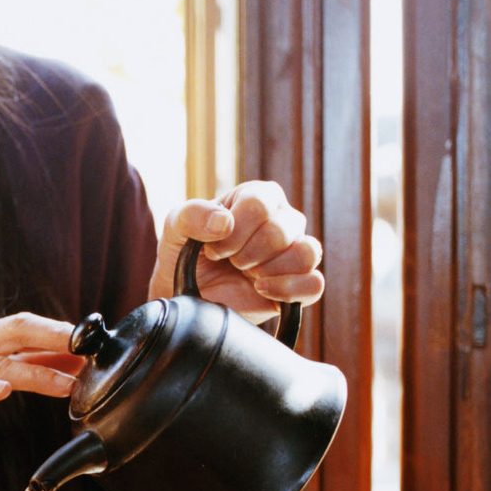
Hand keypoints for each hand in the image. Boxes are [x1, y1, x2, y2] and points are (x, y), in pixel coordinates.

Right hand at [0, 312, 77, 448]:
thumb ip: (28, 361)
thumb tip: (75, 356)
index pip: (29, 326)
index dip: (65, 333)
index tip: (100, 343)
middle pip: (17, 329)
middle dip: (56, 335)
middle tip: (90, 346)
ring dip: (35, 371)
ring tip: (67, 383)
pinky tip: (1, 392)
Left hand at [149, 181, 324, 324]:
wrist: (189, 293)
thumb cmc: (185, 252)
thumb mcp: (175, 227)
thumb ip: (192, 215)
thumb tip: (224, 223)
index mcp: (258, 197)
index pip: (260, 204)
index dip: (235, 230)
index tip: (214, 247)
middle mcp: (284, 220)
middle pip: (281, 231)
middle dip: (246, 253)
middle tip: (230, 262)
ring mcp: (294, 252)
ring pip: (306, 254)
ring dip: (267, 270)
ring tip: (248, 275)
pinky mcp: (299, 285)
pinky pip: (314, 284)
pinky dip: (288, 290)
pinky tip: (261, 289)